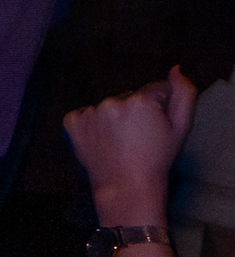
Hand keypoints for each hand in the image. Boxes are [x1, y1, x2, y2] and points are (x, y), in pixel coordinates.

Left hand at [67, 66, 198, 223]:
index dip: (158, 108)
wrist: (126, 186)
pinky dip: (91, 125)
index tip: (154, 127)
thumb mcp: (181, 127)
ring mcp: (90, 112)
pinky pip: (84, 115)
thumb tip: (175, 70)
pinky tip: (102, 140)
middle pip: (128, 97)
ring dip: (112, 119)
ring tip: (120, 142)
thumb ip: (184, 94)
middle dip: (134, 112)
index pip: (154, 90)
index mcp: (140, 100)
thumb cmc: (155, 160)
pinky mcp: (72, 122)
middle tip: (137, 137)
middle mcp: (112, 102)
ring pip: (107, 107)